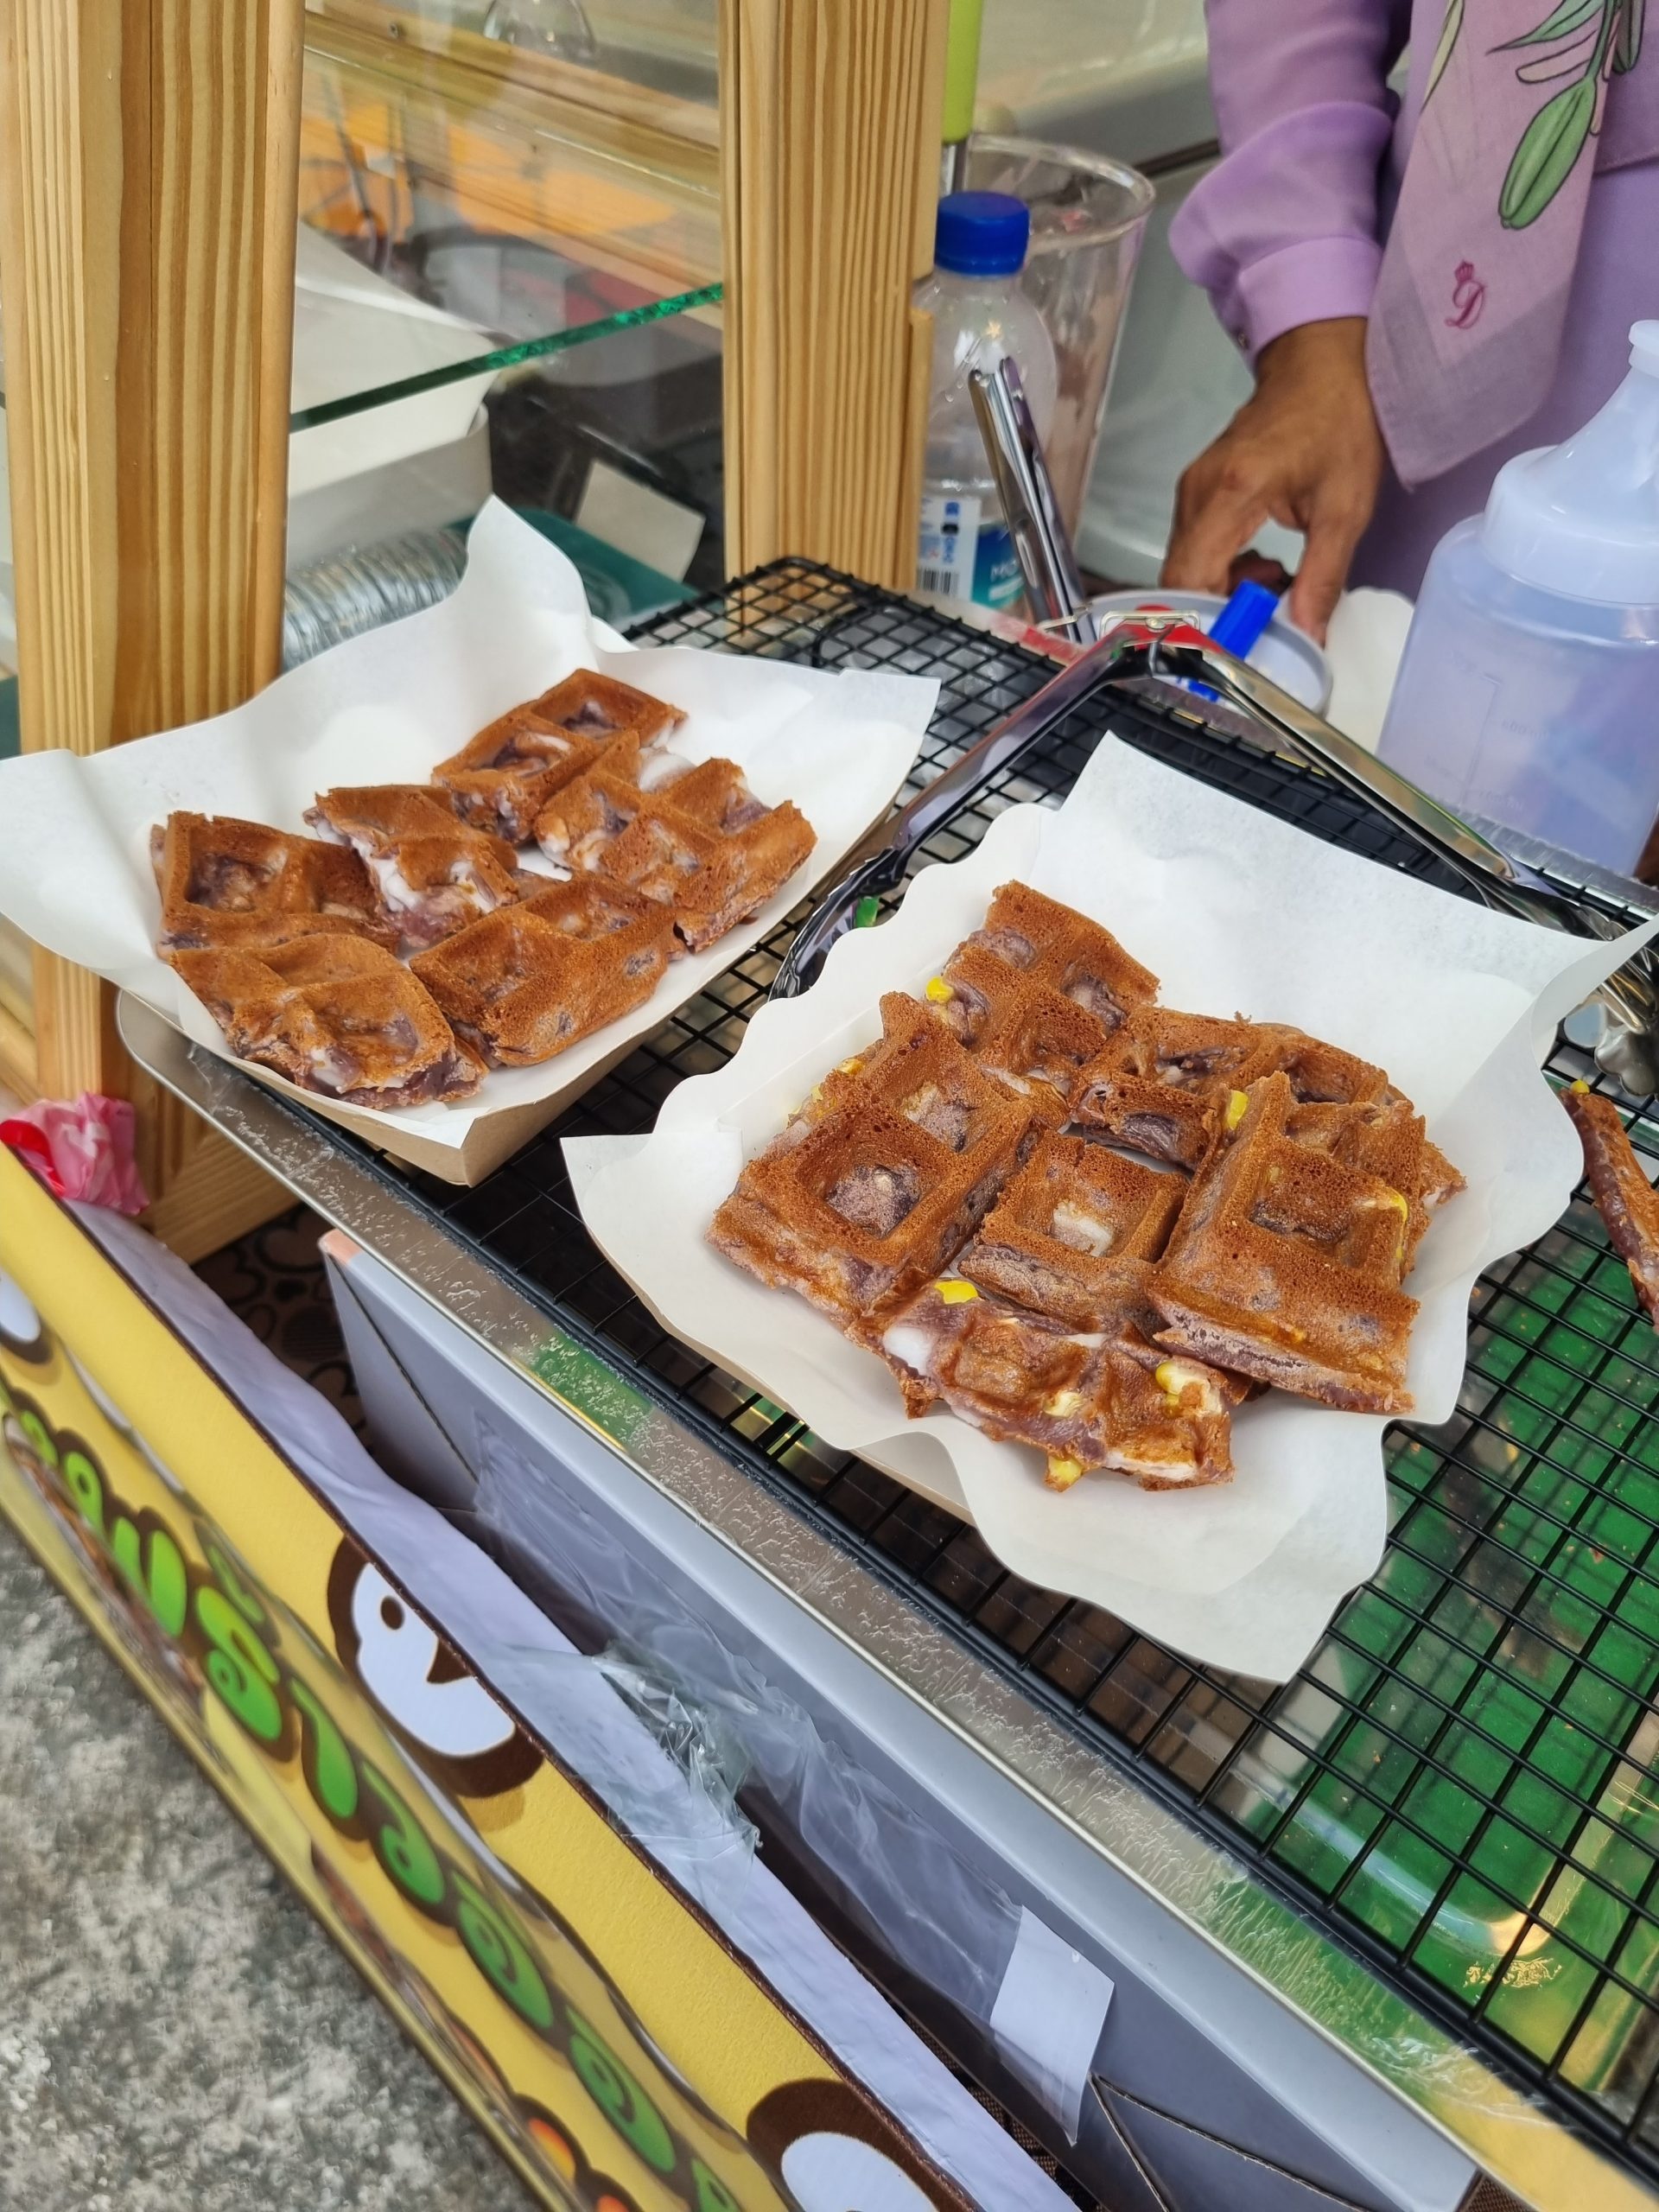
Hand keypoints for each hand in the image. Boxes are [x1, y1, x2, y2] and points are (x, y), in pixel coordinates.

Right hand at [1161, 318, 1385, 642]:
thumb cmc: (1339, 423)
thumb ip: (1323, 576)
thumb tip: (1307, 637)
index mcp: (1230, 493)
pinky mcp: (1197, 492)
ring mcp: (1191, 491)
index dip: (1209, 621)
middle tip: (1270, 616)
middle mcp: (1197, 494)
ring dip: (1225, 592)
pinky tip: (1264, 565)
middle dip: (1220, 612)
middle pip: (1181, 581)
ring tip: (1276, 583)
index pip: (1192, 579)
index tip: (1248, 640)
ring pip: (1186, 569)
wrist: (1321, 362)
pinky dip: (1224, 570)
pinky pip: (1196, 550)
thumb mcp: (1346, 506)